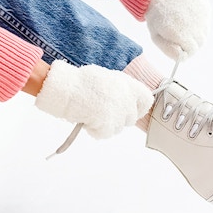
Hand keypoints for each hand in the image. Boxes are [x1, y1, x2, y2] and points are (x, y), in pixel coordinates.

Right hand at [35, 61, 153, 138]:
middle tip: (105, 114)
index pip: (146, 100)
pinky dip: (96, 131)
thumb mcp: (107, 78)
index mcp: (129, 85)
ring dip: (107, 125)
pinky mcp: (108, 125)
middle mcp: (127, 100)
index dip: (139, 107)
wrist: (67, 89)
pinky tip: (88, 121)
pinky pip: (105, 134)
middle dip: (119, 119)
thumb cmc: (82, 82)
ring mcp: (119, 114)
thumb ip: (120, 89)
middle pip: (130, 118)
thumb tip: (124, 99)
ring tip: (93, 115)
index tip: (132, 110)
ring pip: (118, 128)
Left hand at [145, 0, 210, 59]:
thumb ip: (170, 51)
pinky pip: (206, 18)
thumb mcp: (156, 37)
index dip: (185, 51)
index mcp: (179, 33)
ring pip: (204, 31)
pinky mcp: (204, 4)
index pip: (191, 51)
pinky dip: (199, 20)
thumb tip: (183, 58)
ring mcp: (201, 12)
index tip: (179, 47)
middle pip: (200, 42)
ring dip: (196, 31)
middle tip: (181, 35)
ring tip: (183, 24)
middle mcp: (193, 23)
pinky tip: (188, 14)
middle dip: (191, 42)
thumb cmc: (156, 18)